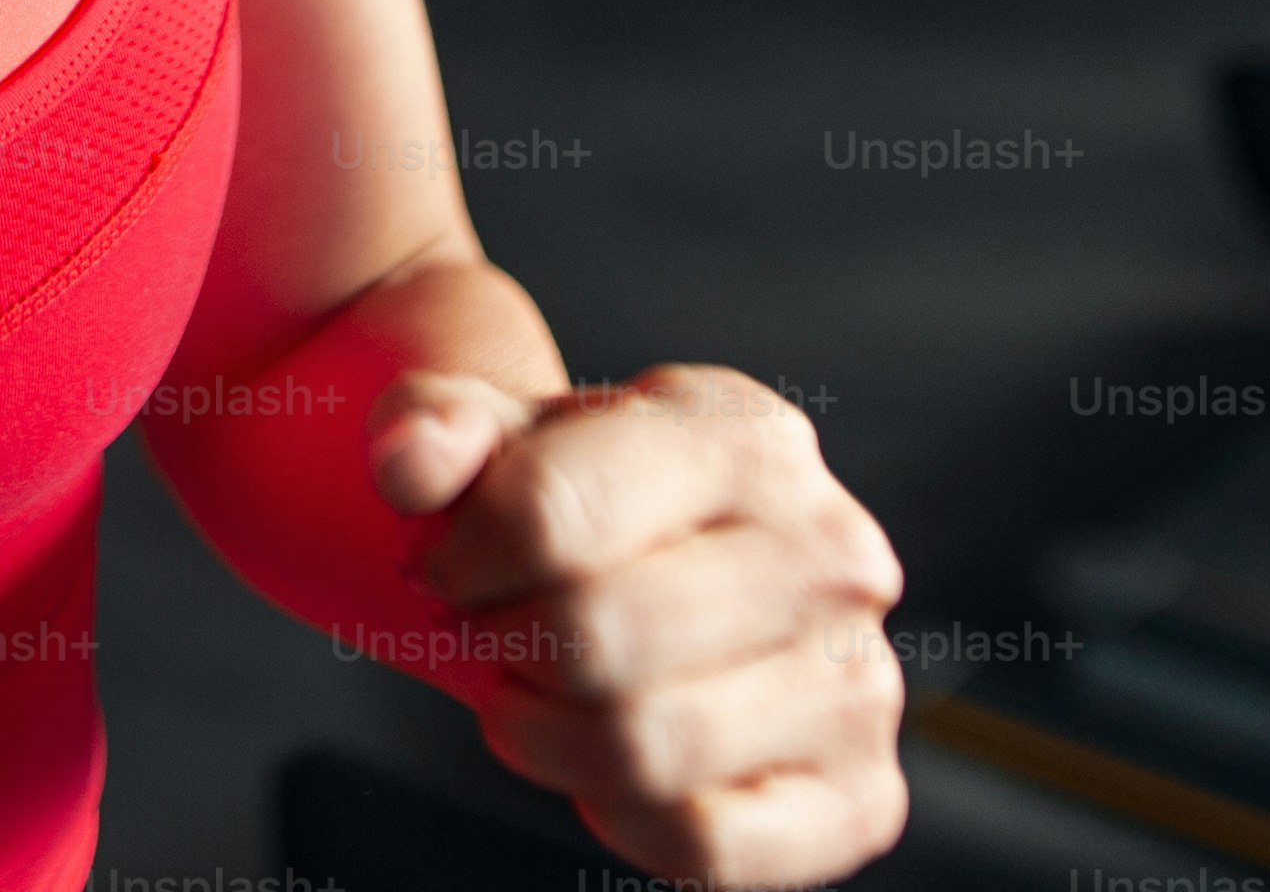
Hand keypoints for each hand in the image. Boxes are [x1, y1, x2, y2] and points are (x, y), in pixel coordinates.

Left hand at [370, 362, 909, 888]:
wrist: (683, 572)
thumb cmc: (593, 499)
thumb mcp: (510, 434)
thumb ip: (438, 424)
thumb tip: (408, 463)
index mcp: (749, 439)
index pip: (552, 514)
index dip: (459, 558)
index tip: (443, 567)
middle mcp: (831, 554)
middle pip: (596, 639)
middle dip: (502, 648)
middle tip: (488, 639)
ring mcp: (861, 680)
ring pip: (646, 750)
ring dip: (542, 739)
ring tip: (529, 701)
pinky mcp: (862, 797)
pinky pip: (705, 846)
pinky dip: (619, 821)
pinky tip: (601, 775)